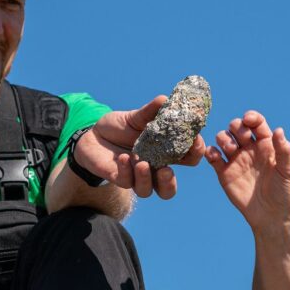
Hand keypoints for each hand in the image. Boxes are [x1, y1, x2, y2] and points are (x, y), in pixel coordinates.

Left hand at [72, 95, 204, 198]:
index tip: (195, 139)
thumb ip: (152, 111)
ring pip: (148, 190)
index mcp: (166, 153)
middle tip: (167, 170)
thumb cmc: (121, 127)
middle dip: (169, 181)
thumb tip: (166, 99)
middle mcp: (154, 169)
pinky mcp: (119, 178)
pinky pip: (126, 182)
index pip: (189, 158)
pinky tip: (124, 158)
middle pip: (169, 188)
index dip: (196, 151)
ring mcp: (136, 176)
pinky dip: (126, 171)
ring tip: (141, 162)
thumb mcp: (137, 117)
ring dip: (146, 178)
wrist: (93, 135)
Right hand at [205, 111, 289, 230]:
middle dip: (236, 127)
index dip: (251, 117)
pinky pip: (213, 156)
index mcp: (266, 144)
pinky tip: (215, 156)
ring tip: (231, 149)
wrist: (270, 216)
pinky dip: (210, 152)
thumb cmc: (284, 192)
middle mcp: (249, 149)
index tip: (248, 120)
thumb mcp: (288, 171)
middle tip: (242, 140)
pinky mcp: (224, 172)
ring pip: (223, 138)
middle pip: (237, 127)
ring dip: (224, 138)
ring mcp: (236, 160)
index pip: (256, 123)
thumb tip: (279, 130)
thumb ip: (284, 150)